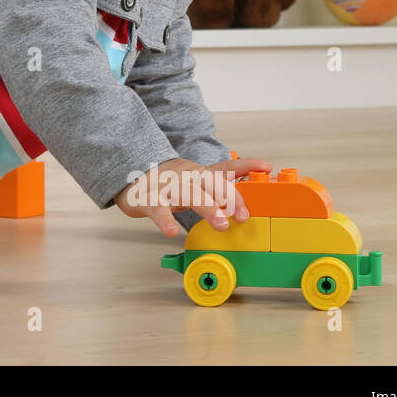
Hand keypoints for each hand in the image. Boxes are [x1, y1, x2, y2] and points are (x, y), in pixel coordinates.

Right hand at [112, 157, 271, 238]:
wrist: (130, 178)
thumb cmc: (169, 185)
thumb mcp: (196, 183)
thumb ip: (219, 187)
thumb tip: (247, 200)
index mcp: (199, 175)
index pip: (225, 168)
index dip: (245, 165)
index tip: (265, 166)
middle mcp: (186, 177)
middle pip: (210, 182)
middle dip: (229, 196)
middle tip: (243, 216)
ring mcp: (167, 187)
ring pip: (189, 194)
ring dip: (206, 207)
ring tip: (220, 224)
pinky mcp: (148, 199)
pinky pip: (157, 209)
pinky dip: (165, 220)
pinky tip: (171, 231)